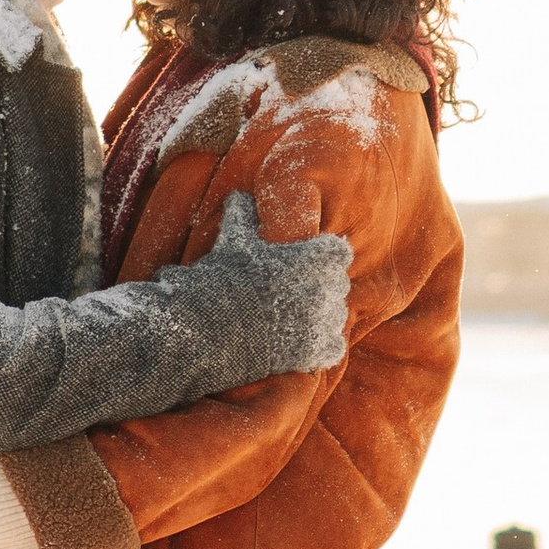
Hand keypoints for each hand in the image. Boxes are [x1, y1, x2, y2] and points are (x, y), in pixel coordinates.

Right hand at [191, 187, 353, 372]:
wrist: (209, 328)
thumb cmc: (222, 279)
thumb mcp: (232, 240)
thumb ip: (242, 215)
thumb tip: (239, 195)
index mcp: (313, 259)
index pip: (339, 252)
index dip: (325, 256)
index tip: (309, 262)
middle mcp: (325, 289)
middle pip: (339, 284)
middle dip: (322, 286)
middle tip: (297, 292)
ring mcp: (322, 323)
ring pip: (337, 315)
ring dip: (322, 316)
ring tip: (296, 319)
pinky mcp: (315, 353)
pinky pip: (334, 347)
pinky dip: (322, 347)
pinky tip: (303, 345)